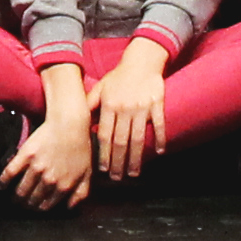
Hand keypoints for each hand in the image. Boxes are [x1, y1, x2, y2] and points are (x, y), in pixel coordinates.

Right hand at [2, 107, 94, 209]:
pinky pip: (11, 172)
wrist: (70, 126)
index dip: (39, 208)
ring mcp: (36, 168)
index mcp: (64, 186)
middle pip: (32, 199)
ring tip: (13, 198)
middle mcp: (49, 180)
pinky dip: (4, 181)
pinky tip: (1, 185)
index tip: (34, 207)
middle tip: (22, 204)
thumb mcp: (87, 173)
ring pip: (21, 189)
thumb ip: (80, 193)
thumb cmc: (80, 148)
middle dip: (26, 204)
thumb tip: (70, 207)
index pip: (47, 205)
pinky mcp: (25, 155)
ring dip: (15, 197)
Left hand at [90, 44, 169, 179]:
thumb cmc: (118, 77)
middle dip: (118, 162)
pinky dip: (159, 139)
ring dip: (136, 158)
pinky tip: (159, 153)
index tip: (102, 169)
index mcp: (109, 106)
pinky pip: (158, 125)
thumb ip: (90, 104)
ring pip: (138, 138)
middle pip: (120, 141)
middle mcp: (124, 109)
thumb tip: (81, 124)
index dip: (103, 154)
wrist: (141, 62)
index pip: (104, 135)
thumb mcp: (100, 88)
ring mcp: (141, 108)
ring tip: (133, 173)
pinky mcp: (157, 105)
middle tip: (117, 178)